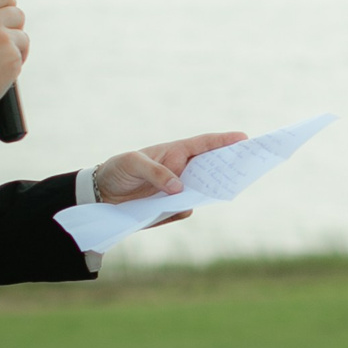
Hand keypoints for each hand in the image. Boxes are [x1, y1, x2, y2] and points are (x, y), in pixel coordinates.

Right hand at [0, 0, 27, 118]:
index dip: (8, 3)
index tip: (6, 14)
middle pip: (18, 14)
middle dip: (13, 28)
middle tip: (2, 43)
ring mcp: (3, 40)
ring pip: (22, 37)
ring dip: (15, 48)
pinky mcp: (13, 58)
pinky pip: (21, 56)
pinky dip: (14, 65)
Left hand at [94, 131, 247, 227]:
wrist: (103, 195)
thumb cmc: (119, 169)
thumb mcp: (133, 164)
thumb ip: (157, 173)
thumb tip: (179, 189)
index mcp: (176, 152)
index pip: (205, 144)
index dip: (225, 141)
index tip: (245, 138)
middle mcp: (182, 170)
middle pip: (212, 168)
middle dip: (228, 167)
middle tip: (245, 168)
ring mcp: (179, 191)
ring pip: (203, 192)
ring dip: (210, 192)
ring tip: (220, 191)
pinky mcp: (171, 209)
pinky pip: (185, 209)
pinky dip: (185, 208)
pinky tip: (178, 207)